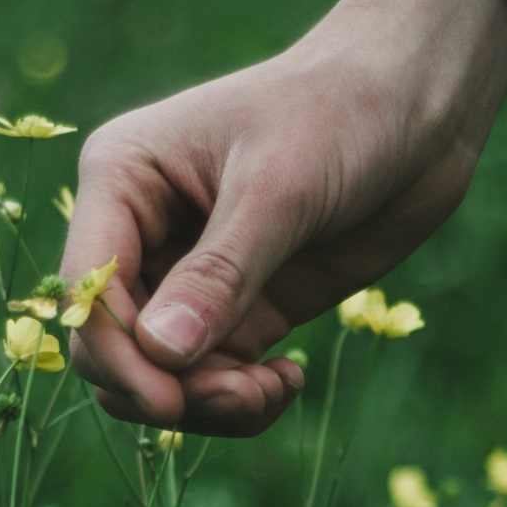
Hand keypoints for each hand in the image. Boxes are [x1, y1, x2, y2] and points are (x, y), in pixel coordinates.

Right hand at [61, 0, 506, 436]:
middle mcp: (141, 232)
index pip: (87, 288)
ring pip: (159, 376)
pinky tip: (288, 381)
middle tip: (242, 394)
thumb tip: (160, 355)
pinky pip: (211, 380)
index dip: (117, 356)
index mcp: (122, 180)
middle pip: (111, 347)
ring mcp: (190, 276)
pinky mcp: (241, 307)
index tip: (174, 401)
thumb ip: (219, 276)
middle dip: (164, 389)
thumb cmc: (340, 113)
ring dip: (208, 404)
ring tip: (272, 390)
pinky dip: (241, 400)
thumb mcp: (277, 191)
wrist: (419, 103)